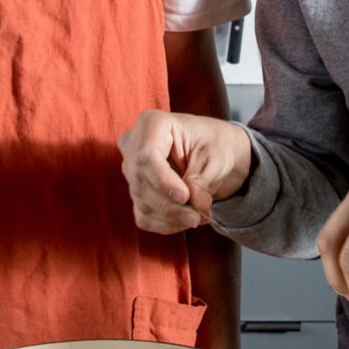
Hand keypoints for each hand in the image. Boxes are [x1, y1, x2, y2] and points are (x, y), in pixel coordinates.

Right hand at [119, 111, 253, 232]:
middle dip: (171, 205)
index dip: (163, 181)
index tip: (185, 197)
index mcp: (152, 123)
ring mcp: (132, 171)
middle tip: (198, 216)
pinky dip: (166, 224)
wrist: (216, 153)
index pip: (146, 156)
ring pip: (142, 202)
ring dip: (172, 217)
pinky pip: (143, 216)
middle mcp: (134, 146)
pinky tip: (185, 221)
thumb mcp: (214, 156)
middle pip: (142, 183)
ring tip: (200, 216)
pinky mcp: (137, 193)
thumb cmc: (215, 144)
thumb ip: (201, 180)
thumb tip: (193, 204)